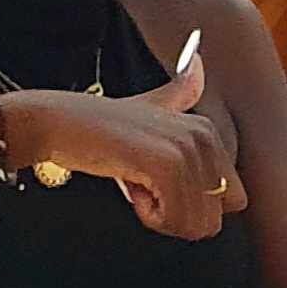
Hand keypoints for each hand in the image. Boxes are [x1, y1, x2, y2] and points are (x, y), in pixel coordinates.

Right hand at [3, 52, 251, 240]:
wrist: (56, 122)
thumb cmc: (100, 126)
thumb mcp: (149, 106)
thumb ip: (178, 91)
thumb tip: (198, 62)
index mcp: (208, 130)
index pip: (230, 203)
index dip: (190, 206)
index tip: (158, 182)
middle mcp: (205, 136)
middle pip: (213, 219)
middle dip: (177, 216)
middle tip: (145, 185)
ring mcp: (188, 150)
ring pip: (196, 225)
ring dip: (160, 216)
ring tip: (135, 182)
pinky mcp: (168, 165)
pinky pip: (174, 219)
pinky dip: (148, 216)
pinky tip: (129, 185)